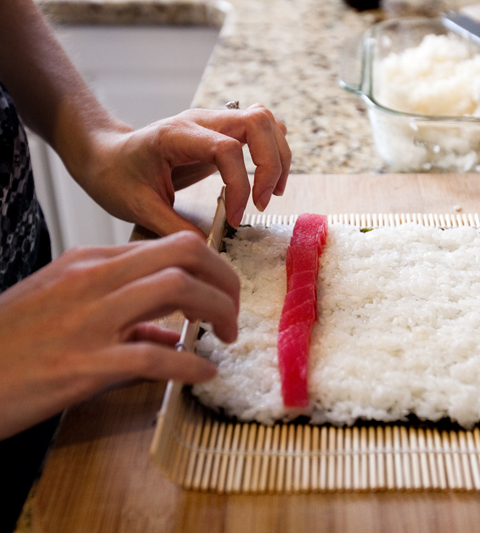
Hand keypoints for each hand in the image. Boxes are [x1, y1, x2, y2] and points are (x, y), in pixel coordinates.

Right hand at [0, 232, 239, 439]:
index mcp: (90, 262)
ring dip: (217, 311)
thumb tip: (175, 334)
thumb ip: (124, 312)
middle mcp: (94, 280)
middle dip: (224, 279)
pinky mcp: (83, 364)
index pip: (171, 245)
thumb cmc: (14, 343)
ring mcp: (88, 319)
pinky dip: (191, 365)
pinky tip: (205, 374)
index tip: (222, 292)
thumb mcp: (65, 307)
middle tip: (233, 312)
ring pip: (177, 289)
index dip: (211, 267)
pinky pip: (155, 355)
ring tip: (225, 336)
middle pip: (184, 254)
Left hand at [76, 104, 290, 236]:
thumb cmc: (116, 178)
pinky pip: (262, 129)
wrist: (105, 157)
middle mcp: (199, 120)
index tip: (234, 218)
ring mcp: (213, 121)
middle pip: (258, 122)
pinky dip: (274, 152)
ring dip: (278, 157)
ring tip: (270, 193)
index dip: (240, 186)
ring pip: (266, 121)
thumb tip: (208, 247)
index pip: (227, 149)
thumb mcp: (139, 208)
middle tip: (262, 202)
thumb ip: (175, 227)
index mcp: (176, 136)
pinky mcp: (222, 131)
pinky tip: (267, 180)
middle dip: (271, 165)